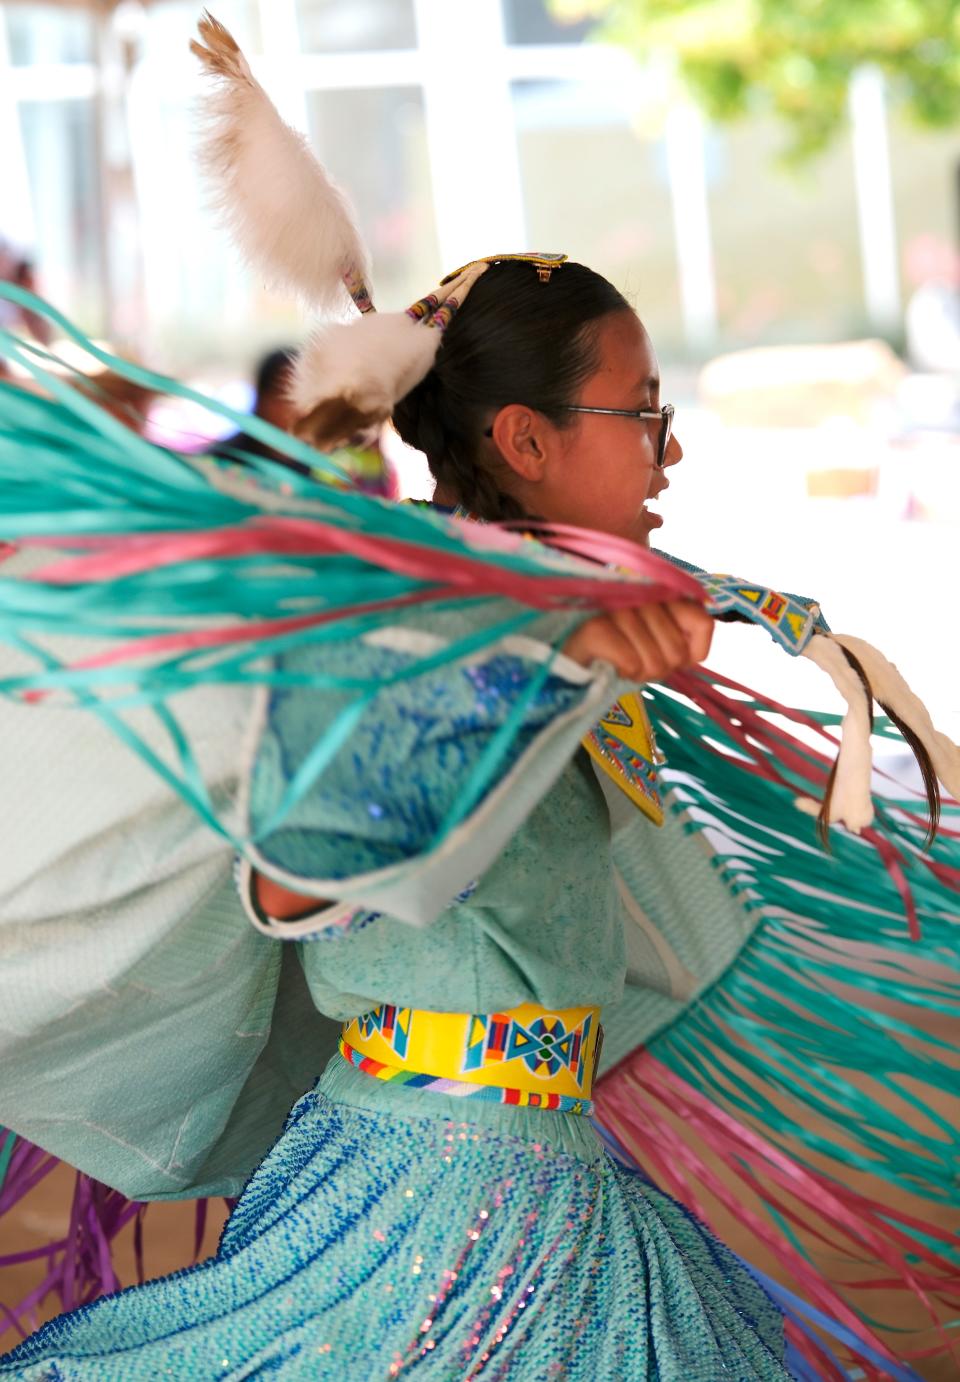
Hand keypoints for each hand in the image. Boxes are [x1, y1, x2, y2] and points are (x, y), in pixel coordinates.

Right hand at [562, 601, 711, 681]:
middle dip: (658, 667)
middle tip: (636, 659)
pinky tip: (609, 664)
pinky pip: (632, 663)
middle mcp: (638, 591)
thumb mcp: (656, 641)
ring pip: (655, 661)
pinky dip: (623, 672)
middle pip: (676, 651)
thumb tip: (698, 645)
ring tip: (620, 661)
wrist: (564, 661)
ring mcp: (615, 608)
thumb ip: (683, 635)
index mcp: (658, 589)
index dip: (690, 649)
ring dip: (638, 673)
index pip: (702, 622)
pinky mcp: (594, 628)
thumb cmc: (616, 650)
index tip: (668, 652)